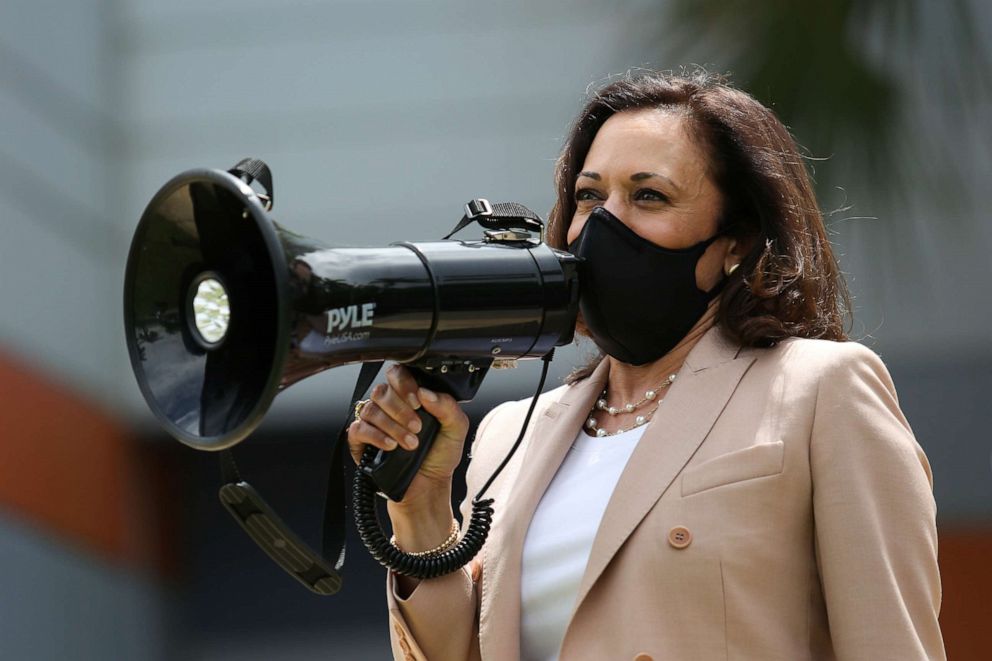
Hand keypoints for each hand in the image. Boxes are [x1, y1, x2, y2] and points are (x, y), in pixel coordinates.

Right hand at [346, 364, 468, 512]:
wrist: (429, 485)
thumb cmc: (440, 455)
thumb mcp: (456, 429)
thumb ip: (447, 406)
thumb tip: (426, 392)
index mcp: (410, 396)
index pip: (398, 374)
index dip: (405, 384)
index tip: (418, 402)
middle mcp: (389, 406)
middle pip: (382, 391)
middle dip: (401, 409)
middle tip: (418, 427)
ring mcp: (373, 422)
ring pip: (371, 409)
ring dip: (392, 426)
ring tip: (410, 443)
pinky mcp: (361, 440)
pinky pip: (359, 428)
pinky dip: (376, 436)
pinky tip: (391, 445)